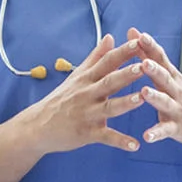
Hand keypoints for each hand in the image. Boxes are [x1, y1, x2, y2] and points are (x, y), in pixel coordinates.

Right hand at [27, 35, 145, 154]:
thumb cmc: (61, 99)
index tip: (137, 41)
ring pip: (109, 108)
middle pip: (109, 82)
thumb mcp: (77, 75)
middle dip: (126, 74)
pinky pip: (106, 137)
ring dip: (126, 103)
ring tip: (142, 98)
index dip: (122, 52)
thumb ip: (96, 57)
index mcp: (87, 78)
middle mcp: (87, 94)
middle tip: (143, 66)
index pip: (106, 62)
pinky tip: (135, 145)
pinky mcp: (87, 133)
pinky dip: (120, 141)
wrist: (38, 126)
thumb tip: (110, 36)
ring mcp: (87, 114)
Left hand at [132, 30, 181, 146]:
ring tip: (145, 92)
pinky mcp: (178, 128)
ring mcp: (178, 109)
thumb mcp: (171, 75)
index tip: (139, 35)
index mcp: (172, 77)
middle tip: (143, 62)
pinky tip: (146, 137)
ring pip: (165, 102)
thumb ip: (149, 56)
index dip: (151, 47)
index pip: (161, 58)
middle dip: (154, 70)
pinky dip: (157, 133)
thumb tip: (134, 33)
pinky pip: (166, 131)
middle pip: (165, 78)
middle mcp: (176, 90)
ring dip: (155, 97)